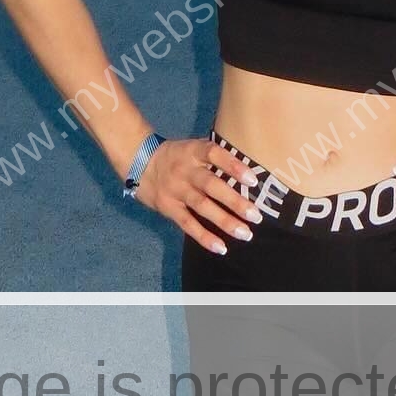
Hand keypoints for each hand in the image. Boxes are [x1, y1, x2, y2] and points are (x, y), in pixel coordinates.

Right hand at [131, 137, 263, 255]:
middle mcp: (185, 170)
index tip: (253, 181)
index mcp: (193, 151)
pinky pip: (187, 224)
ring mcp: (176, 190)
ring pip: (202, 207)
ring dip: (224, 221)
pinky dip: (204, 237)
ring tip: (245, 234)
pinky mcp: (168, 207)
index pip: (215, 154)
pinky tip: (221, 248)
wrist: (140, 162)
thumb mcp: (193, 147)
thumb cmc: (177, 156)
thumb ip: (214, 158)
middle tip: (256, 216)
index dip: (234, 166)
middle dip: (234, 201)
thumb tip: (248, 173)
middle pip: (211, 185)